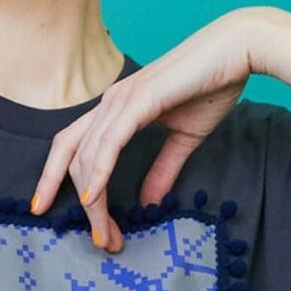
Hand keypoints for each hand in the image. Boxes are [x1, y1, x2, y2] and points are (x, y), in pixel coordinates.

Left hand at [29, 8, 259, 252]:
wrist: (238, 50)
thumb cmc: (213, 85)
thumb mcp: (184, 138)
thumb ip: (163, 169)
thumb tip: (149, 201)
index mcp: (116, 108)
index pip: (73, 147)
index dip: (55, 179)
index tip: (52, 212)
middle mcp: (111, 102)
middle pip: (72, 157)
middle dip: (80, 204)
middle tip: (100, 240)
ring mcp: (122, 98)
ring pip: (89, 156)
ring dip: (93, 201)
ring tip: (104, 233)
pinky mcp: (139, 100)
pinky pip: (109, 142)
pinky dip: (98, 172)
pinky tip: (93, 199)